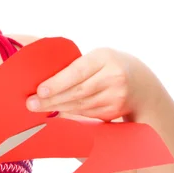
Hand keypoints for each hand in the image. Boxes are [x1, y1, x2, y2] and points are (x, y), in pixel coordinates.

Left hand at [26, 47, 142, 121]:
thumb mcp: (97, 58)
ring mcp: (116, 96)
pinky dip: (69, 114)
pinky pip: (86, 114)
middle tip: (31, 103)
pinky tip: (55, 113)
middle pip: (77, 92)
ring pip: (80, 105)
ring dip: (57, 108)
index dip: (58, 83)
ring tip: (38, 108)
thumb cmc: (109, 66)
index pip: (78, 72)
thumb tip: (44, 81)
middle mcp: (114, 77)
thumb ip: (77, 67)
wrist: (143, 84)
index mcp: (105, 58)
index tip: (40, 90)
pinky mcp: (114, 111)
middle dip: (51, 99)